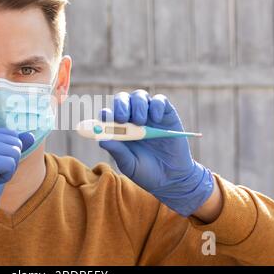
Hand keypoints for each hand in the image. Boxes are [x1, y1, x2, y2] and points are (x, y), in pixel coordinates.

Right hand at [0, 128, 33, 247]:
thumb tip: (31, 135)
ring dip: (8, 169)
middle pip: (15, 142)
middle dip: (10, 161)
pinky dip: (6, 176)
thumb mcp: (4, 160)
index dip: (9, 153)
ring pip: (14, 152)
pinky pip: (10, 164)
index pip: (12, 134)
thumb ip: (15, 146)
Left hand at [99, 90, 213, 216]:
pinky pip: (159, 100)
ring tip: (140, 122)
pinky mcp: (166, 114)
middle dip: (120, 106)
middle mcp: (131, 118)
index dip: (105, 114)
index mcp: (118, 129)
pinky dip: (156, 105)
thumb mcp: (129, 164)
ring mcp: (149, 114)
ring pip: (139, 96)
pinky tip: (156, 119)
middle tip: (121, 118)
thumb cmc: (145, 171)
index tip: (105, 119)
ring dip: (137, 105)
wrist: (171, 178)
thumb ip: (117, 152)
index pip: (108, 114)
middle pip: (122, 100)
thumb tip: (101, 139)